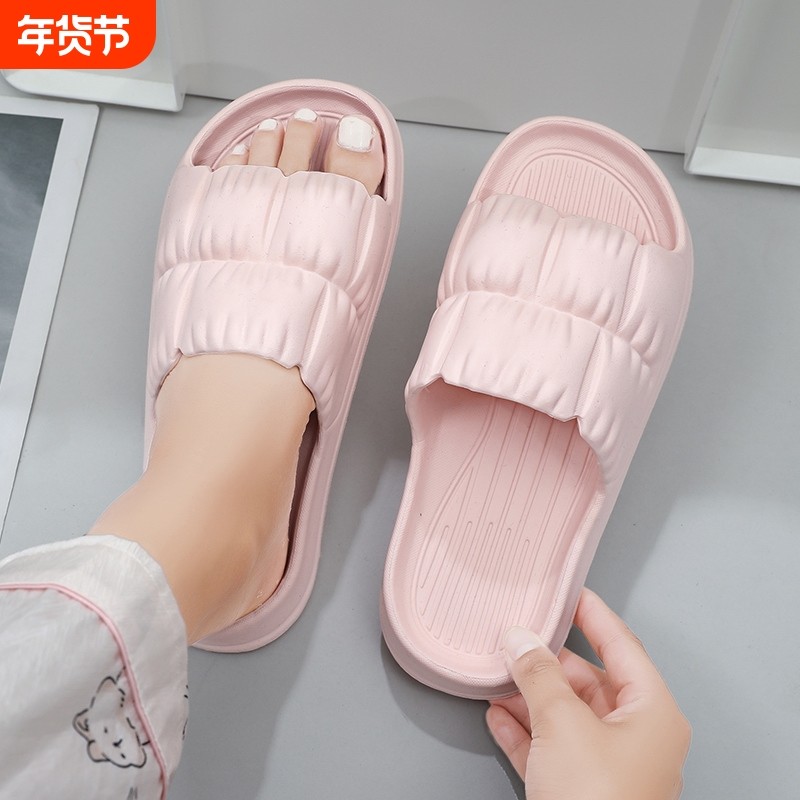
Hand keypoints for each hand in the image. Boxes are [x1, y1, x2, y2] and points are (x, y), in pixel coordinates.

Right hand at [486, 588, 689, 799]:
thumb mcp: (563, 723)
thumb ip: (538, 673)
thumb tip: (518, 637)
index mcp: (651, 713)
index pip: (621, 646)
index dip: (592, 614)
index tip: (567, 590)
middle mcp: (634, 737)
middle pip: (587, 681)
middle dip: (546, 660)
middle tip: (514, 635)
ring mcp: (607, 767)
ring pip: (564, 715)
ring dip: (529, 695)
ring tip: (496, 672)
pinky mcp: (578, 792)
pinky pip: (550, 748)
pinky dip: (523, 731)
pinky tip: (496, 715)